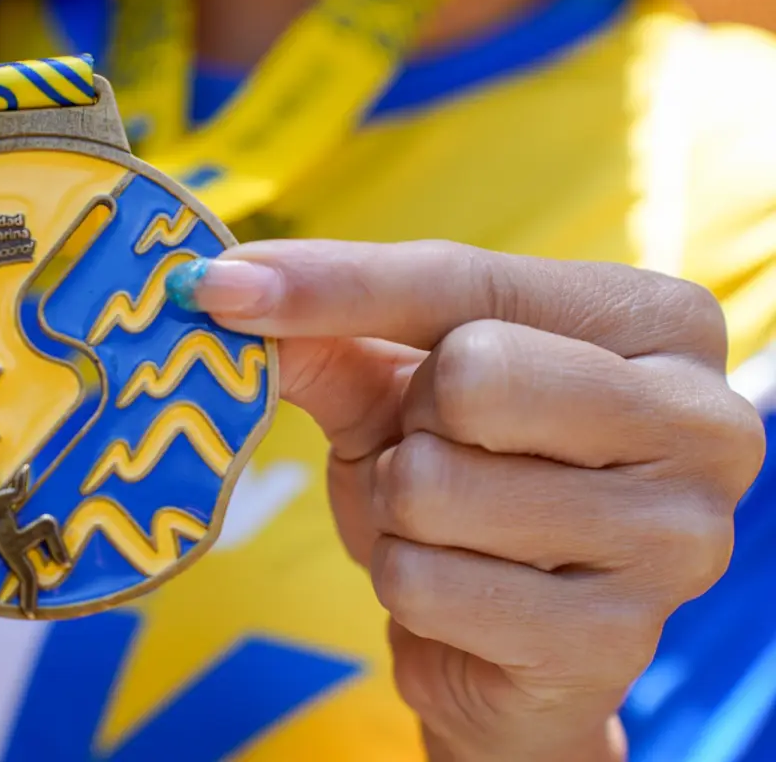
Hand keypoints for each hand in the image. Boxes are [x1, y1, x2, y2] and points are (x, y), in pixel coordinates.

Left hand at [167, 240, 765, 760]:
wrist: (505, 646)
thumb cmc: (469, 487)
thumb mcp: (401, 392)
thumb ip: (329, 334)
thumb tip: (227, 286)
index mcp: (660, 324)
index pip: (467, 280)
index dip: (334, 282)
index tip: (221, 284)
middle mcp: (703, 423)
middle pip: (469, 376)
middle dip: (409, 426)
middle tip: (433, 453)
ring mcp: (674, 541)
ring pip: (433, 487)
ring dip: (399, 515)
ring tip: (447, 531)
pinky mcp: (614, 643)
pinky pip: (425, 585)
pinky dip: (405, 587)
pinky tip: (460, 598)